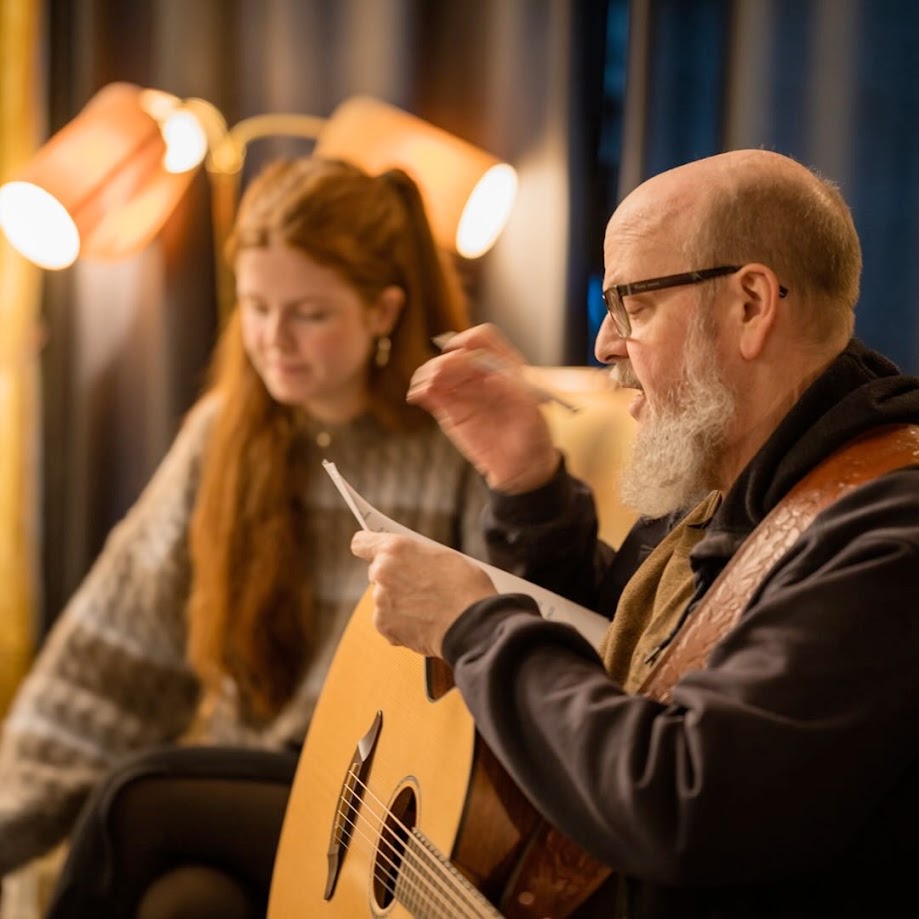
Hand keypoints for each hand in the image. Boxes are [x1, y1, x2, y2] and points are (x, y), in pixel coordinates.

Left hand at [351, 531, 496, 657]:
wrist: (474, 625)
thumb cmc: (466, 587)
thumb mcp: (443, 556)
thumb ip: (416, 558)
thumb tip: (409, 564)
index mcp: (395, 549)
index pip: (361, 543)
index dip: (369, 547)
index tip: (373, 552)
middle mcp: (382, 572)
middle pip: (377, 573)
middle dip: (394, 578)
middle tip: (419, 585)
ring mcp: (380, 602)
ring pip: (384, 599)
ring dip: (398, 603)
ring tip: (427, 608)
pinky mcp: (384, 626)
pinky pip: (388, 621)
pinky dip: (402, 623)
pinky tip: (424, 623)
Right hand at [410, 323, 559, 493]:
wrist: (520, 465)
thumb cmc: (532, 438)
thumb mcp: (532, 417)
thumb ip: (514, 394)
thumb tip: (491, 377)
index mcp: (505, 366)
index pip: (483, 339)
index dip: (470, 343)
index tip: (465, 359)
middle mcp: (481, 373)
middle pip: (455, 353)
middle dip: (446, 363)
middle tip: (440, 378)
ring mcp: (463, 389)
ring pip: (438, 369)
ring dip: (428, 373)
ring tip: (427, 389)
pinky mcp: (449, 408)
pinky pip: (430, 392)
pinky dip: (420, 390)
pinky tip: (417, 397)